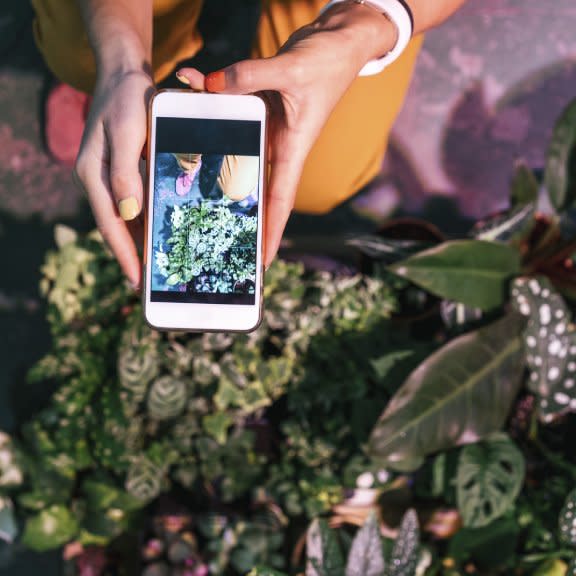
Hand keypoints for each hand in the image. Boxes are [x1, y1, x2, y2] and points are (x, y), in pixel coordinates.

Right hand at [74, 69, 153, 287]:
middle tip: (153, 284)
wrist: (124, 75)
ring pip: (127, 220)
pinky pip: (135, 205)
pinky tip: (162, 235)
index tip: (137, 282)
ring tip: (160, 268)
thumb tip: (128, 214)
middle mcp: (98, 182)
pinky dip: (147, 222)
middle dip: (134, 257)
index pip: (110, 224)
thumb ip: (126, 173)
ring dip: (141, 243)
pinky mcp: (123, 174)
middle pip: (117, 228)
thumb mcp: (127, 132)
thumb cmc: (127, 100)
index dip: (124, 255)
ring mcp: (109, 179)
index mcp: (94, 175)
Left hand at [176, 2, 395, 266]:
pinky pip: (230, 108)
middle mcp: (278, 144)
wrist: (339, 40)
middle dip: (232, 206)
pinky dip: (211, 98)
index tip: (262, 262)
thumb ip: (248, 76)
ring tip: (179, 153)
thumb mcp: (291, 69)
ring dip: (207, 142)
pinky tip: (192, 85)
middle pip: (251, 183)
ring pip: (232, 143)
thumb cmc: (330, 61)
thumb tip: (209, 86)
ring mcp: (267, 127)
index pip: (280, 201)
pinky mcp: (259, 106)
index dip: (271, 234)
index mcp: (294, 148)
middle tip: (205, 228)